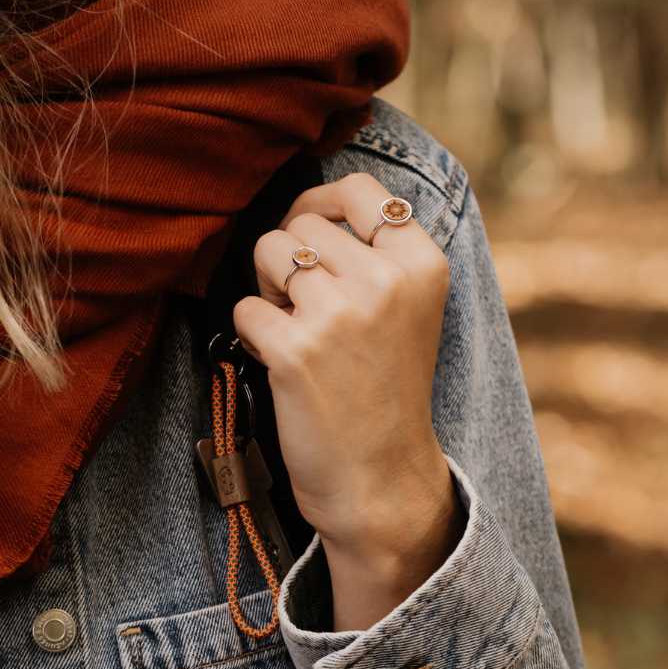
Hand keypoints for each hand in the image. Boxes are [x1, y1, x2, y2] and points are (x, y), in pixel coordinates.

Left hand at [233, 173, 463, 628]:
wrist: (380, 478)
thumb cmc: (385, 390)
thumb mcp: (407, 309)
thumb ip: (374, 253)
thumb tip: (306, 205)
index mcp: (422, 265)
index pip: (360, 190)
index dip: (321, 202)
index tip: (310, 231)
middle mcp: (386, 281)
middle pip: (302, 222)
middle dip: (290, 257)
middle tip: (307, 307)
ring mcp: (341, 315)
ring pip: (267, 251)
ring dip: (268, 290)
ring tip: (297, 330)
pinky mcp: (296, 350)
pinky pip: (245, 307)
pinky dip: (253, 334)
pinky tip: (283, 364)